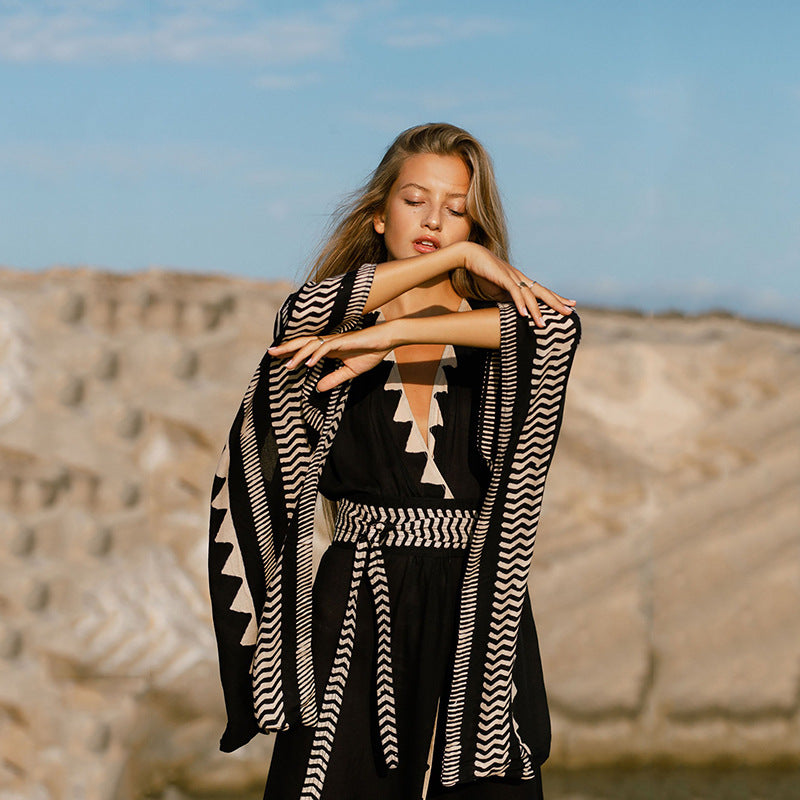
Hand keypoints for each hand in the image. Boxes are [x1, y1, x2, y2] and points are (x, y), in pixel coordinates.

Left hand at [267, 324, 396, 391]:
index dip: (291, 352)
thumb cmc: (370, 353)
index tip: (277, 358)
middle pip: (303, 343)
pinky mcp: (345, 341)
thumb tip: (318, 389)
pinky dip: (317, 355)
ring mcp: (336, 341)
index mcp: (329, 349)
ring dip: (299, 355)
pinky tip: (310, 363)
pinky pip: (328, 347)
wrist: (386, 341)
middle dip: (286, 348)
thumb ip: (334, 379)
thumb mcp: (350, 372)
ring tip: (288, 365)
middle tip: (270, 353)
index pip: (306, 349)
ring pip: (312, 345)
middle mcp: (329, 343)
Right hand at [461, 242, 575, 327]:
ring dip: (536, 311)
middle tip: (570, 312)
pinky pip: (514, 292)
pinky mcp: (503, 277)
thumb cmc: (483, 273)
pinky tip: (524, 314)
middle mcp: (521, 278)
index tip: (568, 306)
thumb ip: (508, 299)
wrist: (471, 256)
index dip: (556, 299)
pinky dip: (519, 303)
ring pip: (529, 295)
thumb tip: (517, 310)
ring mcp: (513, 277)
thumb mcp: (498, 290)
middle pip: (543, 292)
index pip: (542, 291)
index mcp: (521, 281)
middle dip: (557, 302)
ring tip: (542, 324)